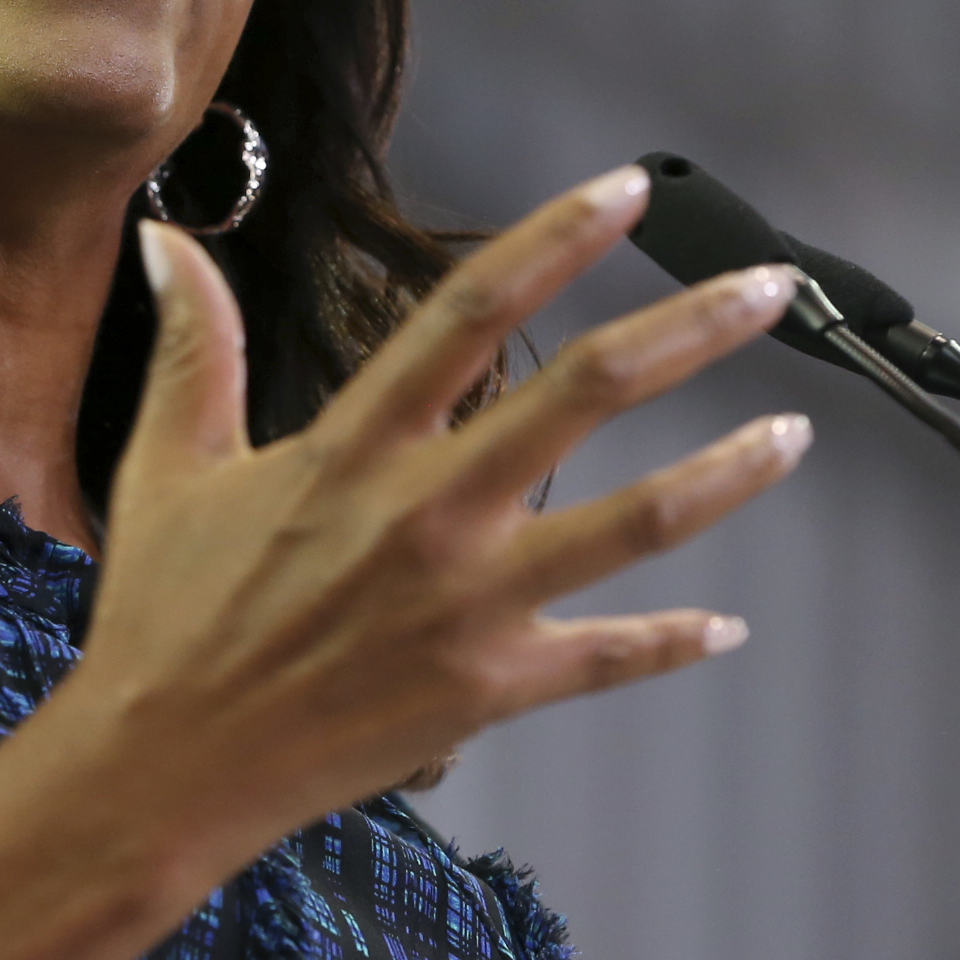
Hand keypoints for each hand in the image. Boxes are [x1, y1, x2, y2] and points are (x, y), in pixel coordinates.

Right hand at [60, 162, 812, 875]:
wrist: (165, 769)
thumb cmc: (164, 620)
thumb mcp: (168, 466)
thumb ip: (194, 347)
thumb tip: (166, 242)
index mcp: (354, 446)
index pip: (471, 309)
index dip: (556, 238)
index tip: (626, 189)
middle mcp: (428, 512)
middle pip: (588, 393)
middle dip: (691, 329)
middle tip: (767, 288)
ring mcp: (469, 603)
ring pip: (633, 524)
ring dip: (726, 473)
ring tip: (794, 434)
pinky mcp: (490, 687)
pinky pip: (608, 659)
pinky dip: (673, 643)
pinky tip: (727, 627)